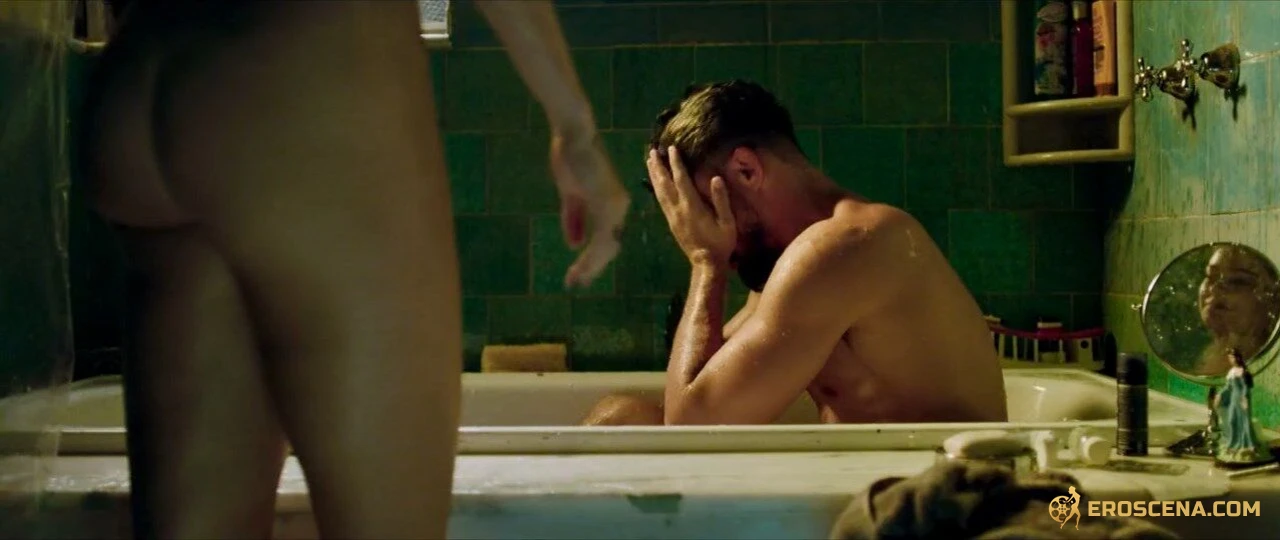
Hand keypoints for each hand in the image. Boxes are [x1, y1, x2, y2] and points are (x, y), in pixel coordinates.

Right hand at [549, 125, 629, 287]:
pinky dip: (588, 256)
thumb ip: (573, 219)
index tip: (579, 274)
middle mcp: (619, 207)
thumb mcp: (571, 194)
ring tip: (574, 280)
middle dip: (592, 267)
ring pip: (606, 246)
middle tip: (576, 284)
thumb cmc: (571, 159)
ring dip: (589, 266)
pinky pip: (599, 238)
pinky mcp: (606, 204)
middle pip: (610, 246)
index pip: (608, 238)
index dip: (594, 258)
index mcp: (613, 204)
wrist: (573, 135)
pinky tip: (578, 268)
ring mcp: (615, 206)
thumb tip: (574, 244)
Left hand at [647, 146, 735, 265]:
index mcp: (692, 207)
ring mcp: (672, 216)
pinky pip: (660, 201)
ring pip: (659, 192)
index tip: (671, 148)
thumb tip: (716, 178)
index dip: (676, 163)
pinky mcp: (670, 222)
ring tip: (649, 161)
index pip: (681, 180)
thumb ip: (721, 200)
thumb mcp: (727, 222)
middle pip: (665, 184)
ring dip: (654, 175)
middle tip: (652, 151)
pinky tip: (655, 182)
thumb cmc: (720, 243)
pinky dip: (656, 188)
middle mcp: (678, 210)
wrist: (706, 263)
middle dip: (658, 166)